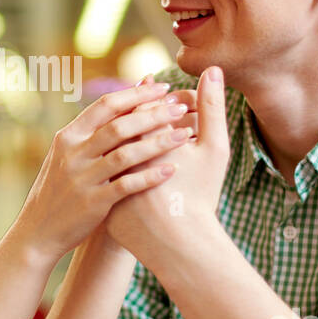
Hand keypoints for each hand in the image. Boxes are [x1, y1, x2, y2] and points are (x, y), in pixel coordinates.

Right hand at [16, 80, 195, 262]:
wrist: (38, 231)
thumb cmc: (61, 189)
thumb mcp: (68, 154)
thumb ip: (94, 129)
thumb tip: (122, 99)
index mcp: (68, 136)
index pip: (105, 105)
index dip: (136, 94)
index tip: (163, 87)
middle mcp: (73, 153)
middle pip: (119, 126)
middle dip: (154, 114)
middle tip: (181, 106)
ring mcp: (82, 178)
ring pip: (125, 154)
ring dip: (158, 143)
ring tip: (184, 135)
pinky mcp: (92, 203)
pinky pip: (126, 186)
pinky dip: (150, 176)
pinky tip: (172, 170)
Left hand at [104, 67, 229, 268]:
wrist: (182, 248)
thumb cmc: (201, 196)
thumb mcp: (213, 149)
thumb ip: (213, 107)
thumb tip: (214, 70)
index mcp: (141, 141)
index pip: (139, 111)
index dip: (152, 105)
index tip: (162, 103)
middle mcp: (117, 161)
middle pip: (119, 133)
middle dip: (134, 127)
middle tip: (150, 124)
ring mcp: (105, 187)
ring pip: (109, 163)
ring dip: (123, 156)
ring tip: (143, 154)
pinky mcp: (103, 209)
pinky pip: (107, 190)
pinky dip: (119, 183)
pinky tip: (134, 181)